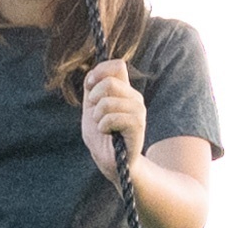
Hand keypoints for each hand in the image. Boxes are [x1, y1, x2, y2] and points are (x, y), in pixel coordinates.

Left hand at [80, 59, 146, 180]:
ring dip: (97, 116)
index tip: (89, 85)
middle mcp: (134, 97)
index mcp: (124, 91)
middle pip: (109, 82)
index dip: (99, 71)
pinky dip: (103, 126)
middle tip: (95, 114)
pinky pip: (112, 117)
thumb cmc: (101, 136)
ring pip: (108, 101)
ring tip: (103, 126)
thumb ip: (91, 89)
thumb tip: (92, 74)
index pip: (117, 65)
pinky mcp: (138, 125)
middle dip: (93, 98)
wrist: (111, 161)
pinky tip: (108, 133)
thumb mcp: (91, 109)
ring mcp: (138, 111)